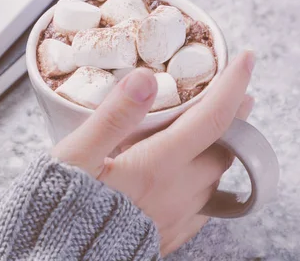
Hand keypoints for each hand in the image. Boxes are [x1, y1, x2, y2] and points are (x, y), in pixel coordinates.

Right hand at [52, 51, 255, 255]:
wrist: (55, 258)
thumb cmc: (60, 208)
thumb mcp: (77, 156)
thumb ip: (112, 116)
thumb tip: (145, 78)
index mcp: (156, 167)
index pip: (211, 119)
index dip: (232, 86)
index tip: (245, 59)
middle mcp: (177, 193)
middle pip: (225, 148)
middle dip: (237, 116)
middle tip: (237, 92)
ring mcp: (176, 218)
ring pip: (217, 177)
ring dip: (224, 147)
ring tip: (215, 127)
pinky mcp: (168, 235)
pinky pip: (205, 204)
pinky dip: (210, 178)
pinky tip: (197, 174)